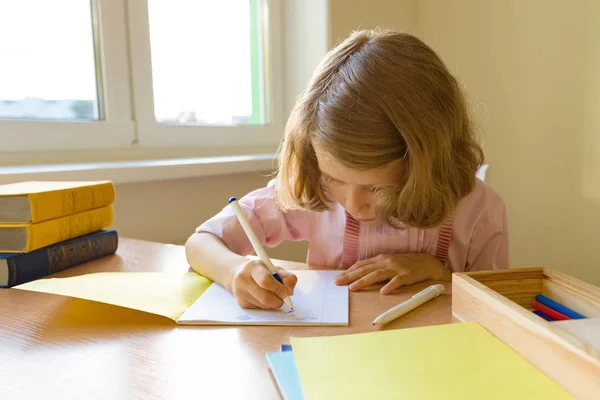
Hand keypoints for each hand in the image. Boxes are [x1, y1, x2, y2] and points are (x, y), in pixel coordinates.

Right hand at [231, 259, 296, 308]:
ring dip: (273, 303)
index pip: (265, 280)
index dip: (278, 288)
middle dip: (278, 300)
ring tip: (272, 295)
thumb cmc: (262, 271)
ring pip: (263, 305)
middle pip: (265, 297)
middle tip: (283, 298)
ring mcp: (240, 292)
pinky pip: (259, 309)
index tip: (285, 292)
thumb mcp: (275, 269)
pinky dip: (266, 305)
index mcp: (253, 266)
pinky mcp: (241, 303)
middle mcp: (243, 279)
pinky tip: (263, 297)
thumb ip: (287, 277)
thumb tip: (290, 292)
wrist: (239, 274)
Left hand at [334, 253, 450, 293]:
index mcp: (380, 259)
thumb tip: (359, 274)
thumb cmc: (404, 264)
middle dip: (350, 276)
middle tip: (338, 282)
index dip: (349, 271)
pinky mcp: (407, 275)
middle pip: (365, 269)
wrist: (426, 263)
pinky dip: (390, 286)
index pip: (361, 264)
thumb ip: (375, 267)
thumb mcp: (388, 263)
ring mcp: (396, 268)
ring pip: (377, 274)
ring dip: (364, 281)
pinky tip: (383, 292)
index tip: (338, 278)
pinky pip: (397, 281)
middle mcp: (386, 262)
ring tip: (353, 287)